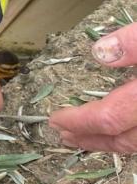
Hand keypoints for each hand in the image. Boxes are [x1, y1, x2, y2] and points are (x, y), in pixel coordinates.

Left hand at [50, 20, 136, 152]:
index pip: (110, 117)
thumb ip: (134, 42)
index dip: (80, 121)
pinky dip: (128, 136)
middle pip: (125, 140)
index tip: (54, 118)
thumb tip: (98, 51)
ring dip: (110, 142)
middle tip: (62, 136)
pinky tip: (115, 128)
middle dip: (90, 139)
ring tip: (83, 138)